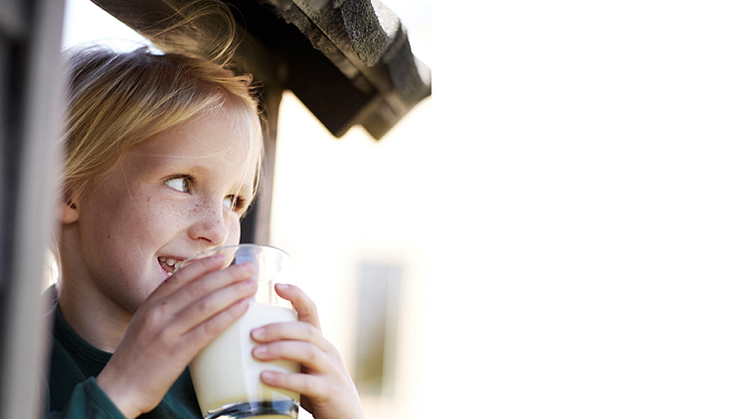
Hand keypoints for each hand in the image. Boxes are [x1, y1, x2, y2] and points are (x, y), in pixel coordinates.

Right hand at [97, 255, 256, 417]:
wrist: (119, 389)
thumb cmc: (136, 359)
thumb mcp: (144, 325)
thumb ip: (165, 310)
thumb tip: (194, 298)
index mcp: (149, 305)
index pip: (180, 276)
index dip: (204, 265)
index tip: (223, 258)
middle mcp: (157, 314)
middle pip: (198, 286)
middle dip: (227, 274)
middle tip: (248, 268)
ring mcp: (167, 332)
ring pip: (206, 304)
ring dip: (233, 292)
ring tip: (252, 285)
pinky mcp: (177, 353)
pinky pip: (208, 329)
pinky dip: (228, 315)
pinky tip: (243, 308)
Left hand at [250, 284, 364, 418]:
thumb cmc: (317, 392)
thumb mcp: (304, 368)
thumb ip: (285, 356)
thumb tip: (244, 345)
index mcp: (320, 343)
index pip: (311, 311)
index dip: (297, 295)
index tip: (278, 285)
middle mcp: (329, 352)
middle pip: (306, 329)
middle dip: (278, 328)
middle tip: (252, 333)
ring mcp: (332, 371)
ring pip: (308, 351)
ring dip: (279, 349)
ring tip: (255, 353)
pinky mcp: (330, 391)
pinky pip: (307, 381)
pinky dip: (284, 378)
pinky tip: (265, 378)